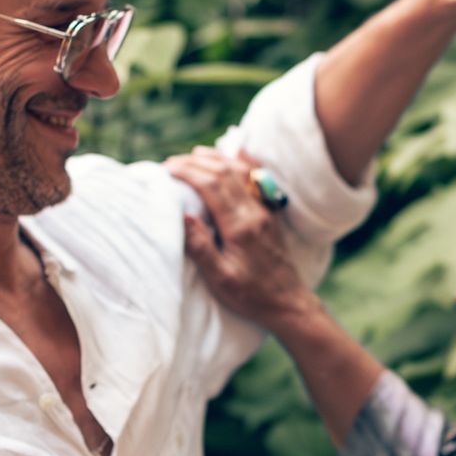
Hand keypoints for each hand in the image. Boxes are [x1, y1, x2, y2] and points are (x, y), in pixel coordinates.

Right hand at [166, 147, 320, 331]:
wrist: (288, 302)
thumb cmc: (251, 295)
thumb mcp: (220, 278)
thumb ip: (200, 246)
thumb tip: (182, 215)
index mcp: (240, 226)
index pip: (211, 185)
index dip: (187, 172)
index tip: (167, 170)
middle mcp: (255, 212)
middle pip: (225, 172)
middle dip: (196, 161)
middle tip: (172, 162)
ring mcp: (266, 210)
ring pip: (242, 171)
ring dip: (217, 158)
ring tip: (194, 154)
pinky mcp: (271, 214)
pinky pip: (257, 179)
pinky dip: (245, 162)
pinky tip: (238, 153)